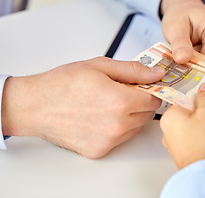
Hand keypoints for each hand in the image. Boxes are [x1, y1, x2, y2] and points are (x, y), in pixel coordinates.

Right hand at [1, 57, 164, 158]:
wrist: (35, 105)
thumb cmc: (63, 84)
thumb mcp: (101, 66)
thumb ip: (134, 71)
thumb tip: (157, 74)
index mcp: (121, 102)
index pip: (154, 100)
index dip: (150, 91)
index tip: (144, 88)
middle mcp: (118, 125)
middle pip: (147, 115)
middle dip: (140, 103)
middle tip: (122, 93)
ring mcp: (109, 140)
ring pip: (135, 128)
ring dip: (129, 117)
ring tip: (107, 104)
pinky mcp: (99, 150)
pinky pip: (120, 139)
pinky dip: (116, 129)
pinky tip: (99, 118)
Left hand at [160, 0, 204, 69]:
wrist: (189, 11)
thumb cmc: (183, 17)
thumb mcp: (174, 27)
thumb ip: (179, 44)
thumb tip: (182, 59)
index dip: (194, 66)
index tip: (182, 62)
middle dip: (198, 66)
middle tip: (186, 53)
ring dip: (203, 67)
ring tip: (194, 52)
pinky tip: (201, 56)